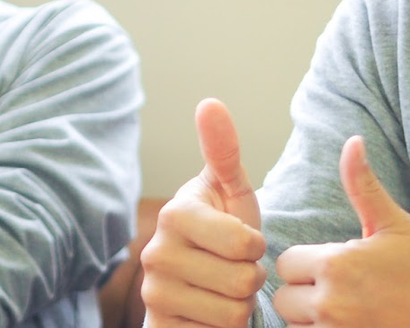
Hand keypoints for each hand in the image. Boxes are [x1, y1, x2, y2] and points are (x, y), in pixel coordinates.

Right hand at [141, 98, 266, 326]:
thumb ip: (224, 150)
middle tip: (234, 270)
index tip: (245, 241)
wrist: (202, 285)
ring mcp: (154, 295)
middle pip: (241, 280)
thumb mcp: (230, 190)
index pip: (243, 242)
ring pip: (232, 312)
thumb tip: (209, 102)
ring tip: (225, 290)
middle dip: (250, 279)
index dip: (256, 246)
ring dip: (240, 306)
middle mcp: (156, 254)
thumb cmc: (224, 232)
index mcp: (174, 214)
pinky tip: (210, 314)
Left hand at [272, 136, 409, 326]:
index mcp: (336, 265)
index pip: (286, 263)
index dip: (306, 263)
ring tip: (345, 311)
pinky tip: (349, 327)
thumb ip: (363, 186)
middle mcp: (330, 304)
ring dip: (312, 321)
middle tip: (339, 290)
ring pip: (296, 327)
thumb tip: (353, 141)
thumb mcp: (396, 225)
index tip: (334, 266)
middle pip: (285, 299)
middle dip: (305, 294)